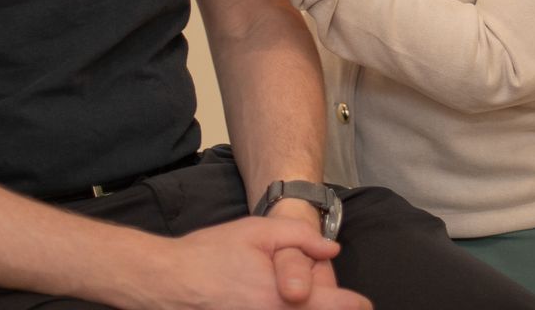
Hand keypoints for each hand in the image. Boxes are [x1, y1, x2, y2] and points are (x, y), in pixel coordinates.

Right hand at [131, 216, 367, 309]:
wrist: (169, 282)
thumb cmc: (212, 254)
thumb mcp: (259, 232)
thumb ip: (301, 238)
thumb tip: (333, 249)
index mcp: (280, 299)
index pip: (331, 307)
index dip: (353, 305)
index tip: (365, 304)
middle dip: (330, 308)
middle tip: (336, 300)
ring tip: (301, 296)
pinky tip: (284, 302)